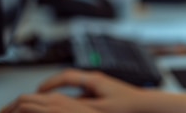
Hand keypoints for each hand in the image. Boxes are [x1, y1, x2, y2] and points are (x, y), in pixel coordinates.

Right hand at [1, 68, 162, 112]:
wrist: (148, 105)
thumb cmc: (128, 105)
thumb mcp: (98, 108)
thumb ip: (78, 106)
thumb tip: (58, 104)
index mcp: (93, 79)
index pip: (65, 76)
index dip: (48, 84)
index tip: (37, 91)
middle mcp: (97, 79)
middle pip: (69, 79)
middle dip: (53, 87)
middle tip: (39, 95)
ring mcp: (102, 85)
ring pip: (77, 86)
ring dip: (64, 93)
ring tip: (52, 102)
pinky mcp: (107, 92)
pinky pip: (85, 93)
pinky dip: (75, 99)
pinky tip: (72, 108)